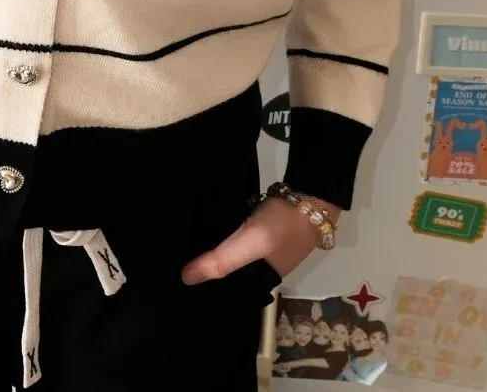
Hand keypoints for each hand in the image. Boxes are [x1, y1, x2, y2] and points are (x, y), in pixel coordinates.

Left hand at [180, 194, 339, 285]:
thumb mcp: (251, 242)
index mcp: (263, 280)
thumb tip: (186, 278)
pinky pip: (237, 235)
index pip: (230, 292)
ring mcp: (263, 246)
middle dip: (207, 268)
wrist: (312, 193)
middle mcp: (262, 267)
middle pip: (229, 273)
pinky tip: (206, 228)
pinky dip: (224, 234)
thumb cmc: (284, 225)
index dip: (208, 290)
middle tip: (175, 261)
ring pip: (232, 253)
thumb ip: (223, 260)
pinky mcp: (262, 226)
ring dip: (214, 250)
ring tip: (182, 245)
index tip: (180, 284)